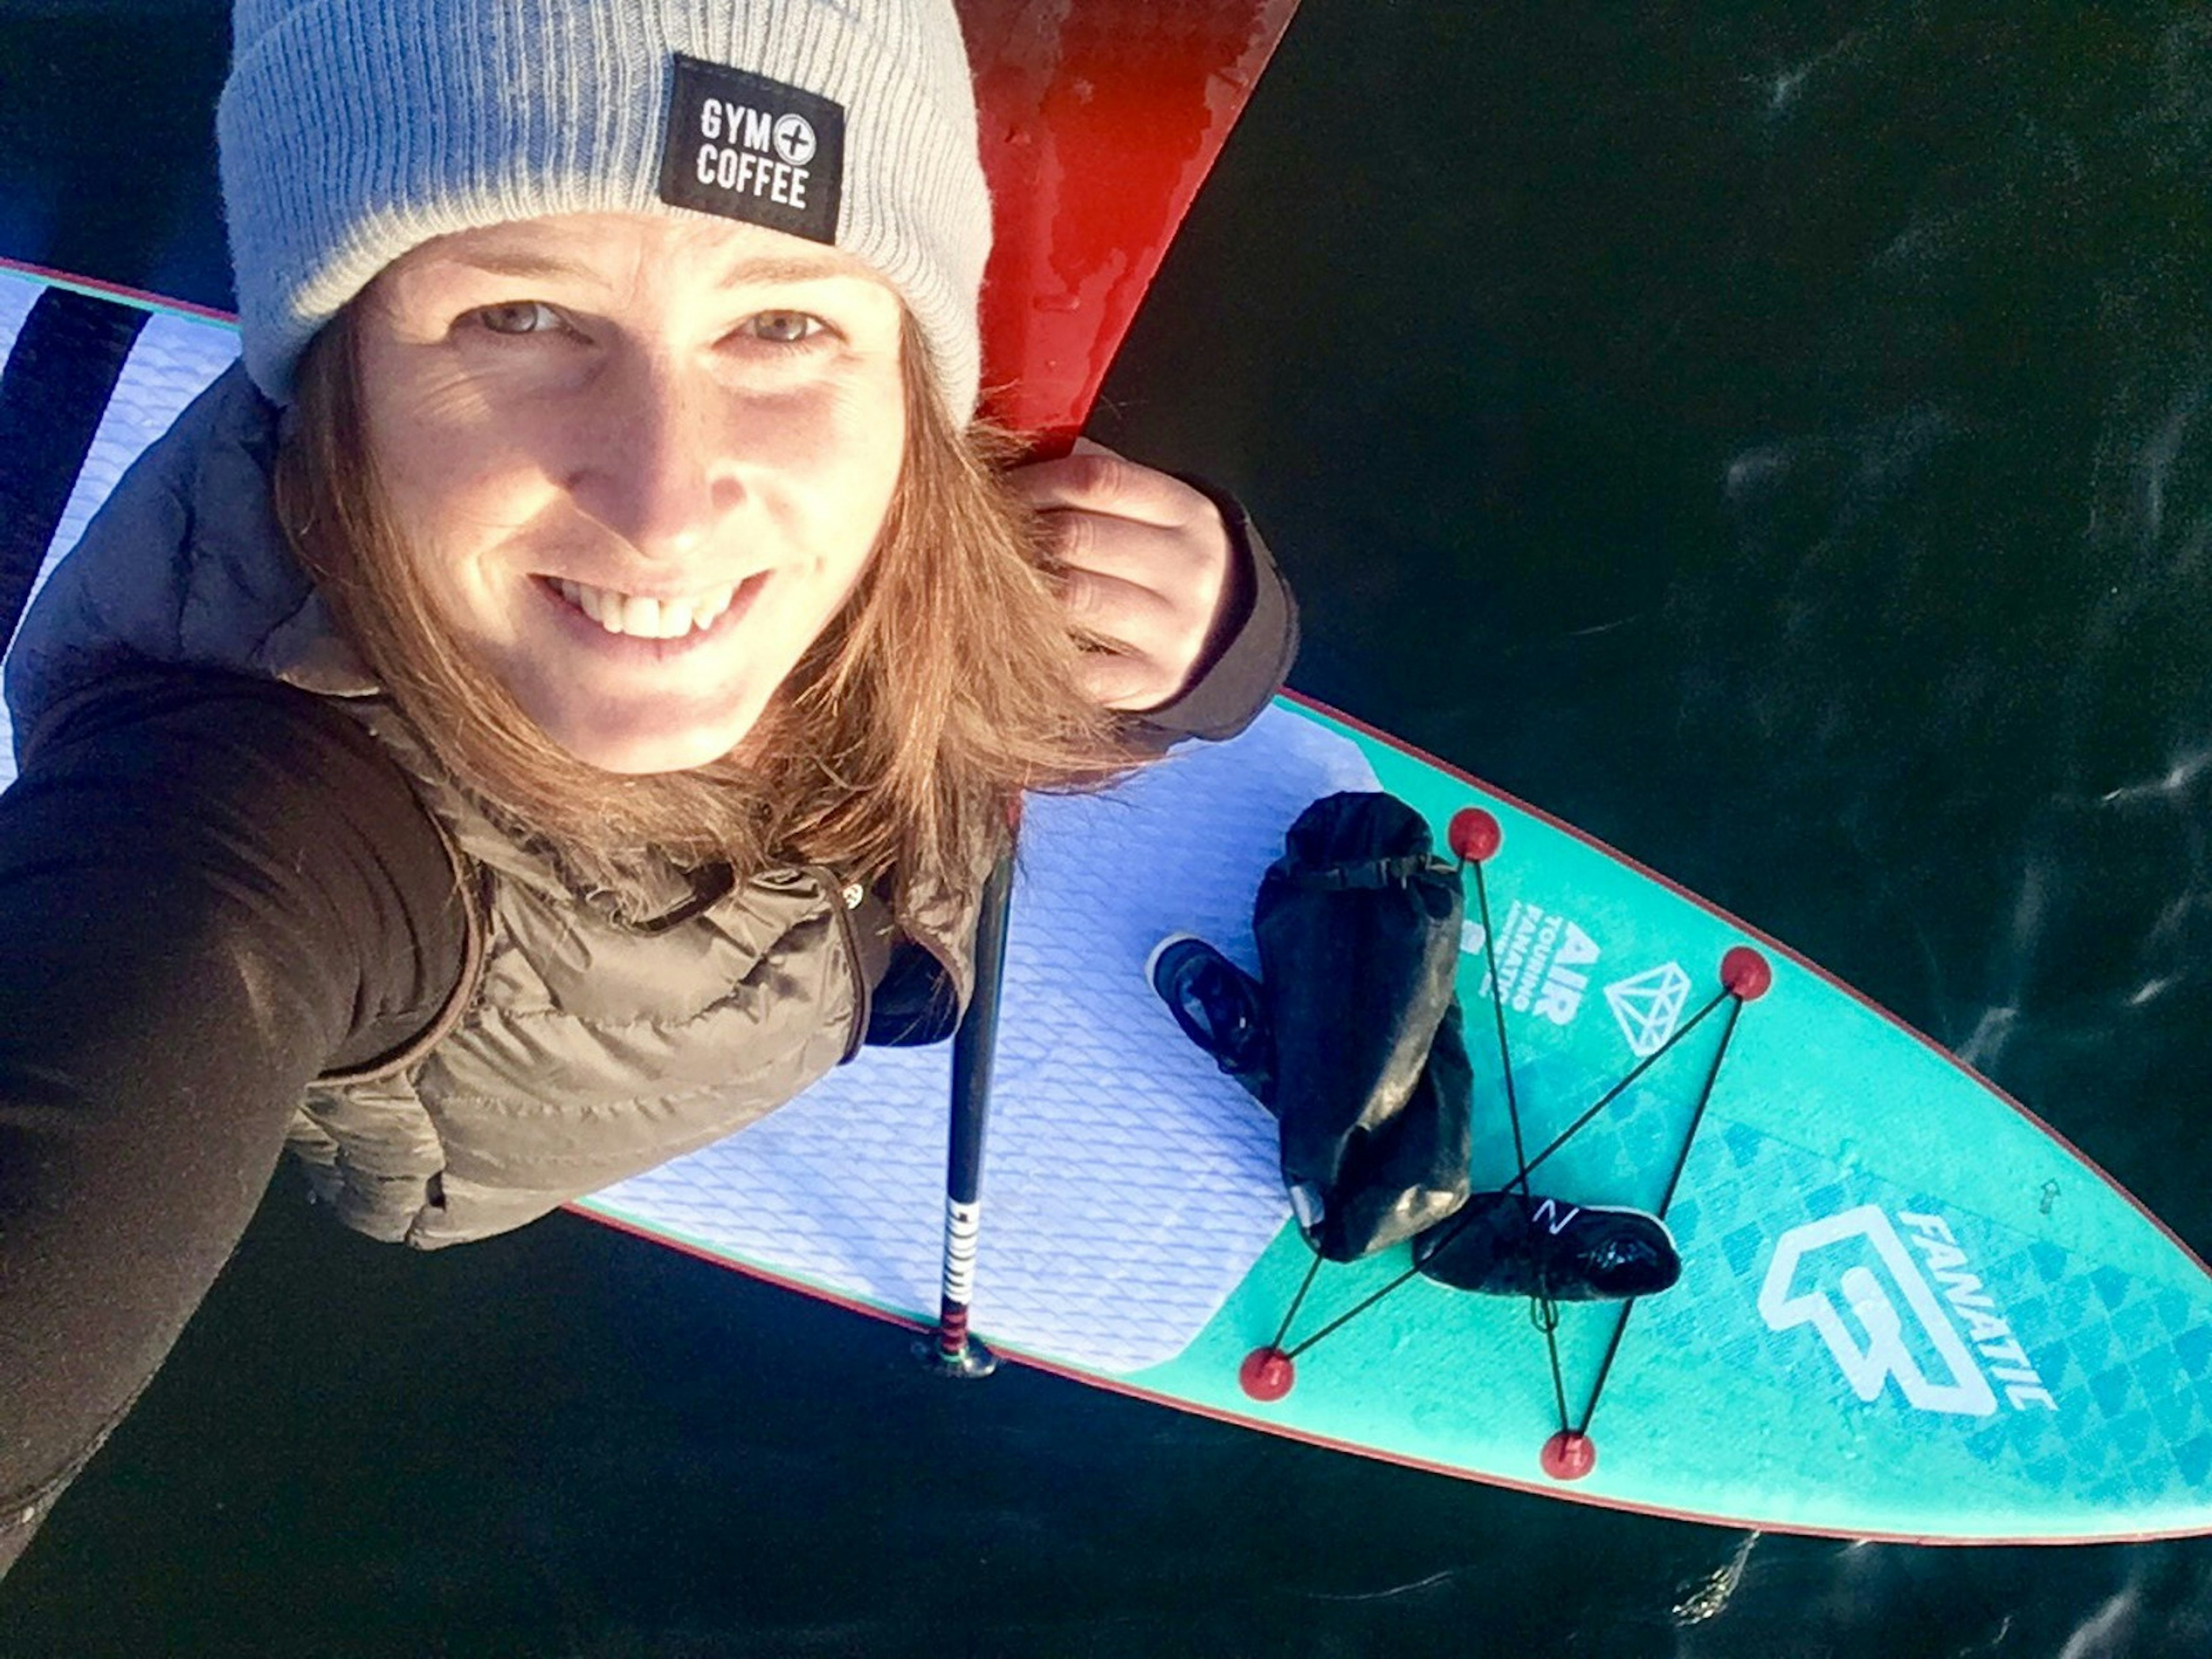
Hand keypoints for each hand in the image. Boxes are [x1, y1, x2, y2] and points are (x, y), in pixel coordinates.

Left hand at [1008, 441, 1235, 712]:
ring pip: (1072, 598)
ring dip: (1018, 589)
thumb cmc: (1155, 560)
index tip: (999, 489)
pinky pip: (1077, 667)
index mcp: (1186, 513)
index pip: (1097, 479)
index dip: (1035, 479)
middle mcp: (1188, 569)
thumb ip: (1093, 485)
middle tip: (978, 538)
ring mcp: (1173, 630)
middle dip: (1017, 534)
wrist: (1217, 634)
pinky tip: (1010, 636)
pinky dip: (1035, 652)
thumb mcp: (1150, 512)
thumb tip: (1008, 457)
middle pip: (1078, 537)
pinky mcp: (1151, 680)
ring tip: (986, 582)